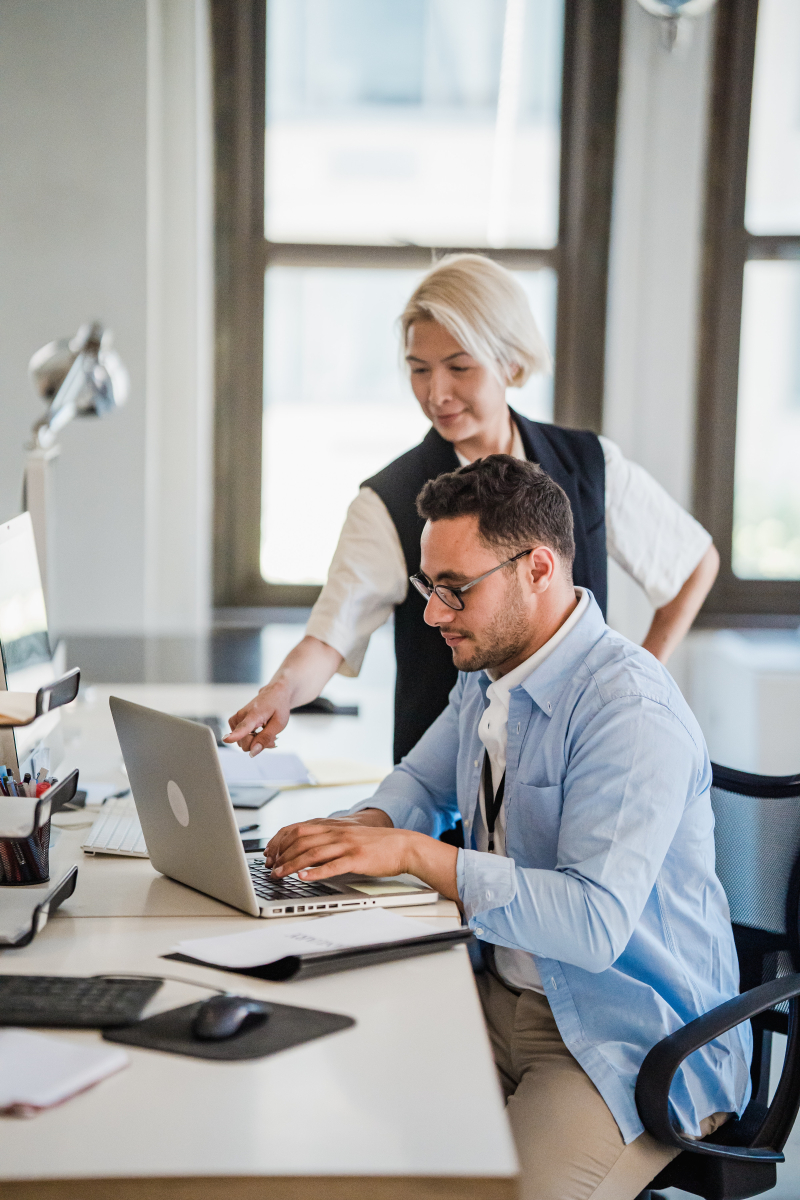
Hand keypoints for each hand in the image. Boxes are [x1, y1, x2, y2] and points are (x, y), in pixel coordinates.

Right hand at [224, 681, 291, 755]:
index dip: (235, 735)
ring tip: (265, 730)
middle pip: (245, 743)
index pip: (244, 727)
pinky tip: (258, 731)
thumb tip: (252, 752)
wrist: (274, 694)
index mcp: (255, 714)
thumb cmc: (278, 707)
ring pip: (242, 742)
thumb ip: (266, 738)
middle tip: (270, 735)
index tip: (226, 739)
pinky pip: (240, 738)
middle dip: (257, 744)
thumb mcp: (279, 724)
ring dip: (255, 741)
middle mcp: (241, 715)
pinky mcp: (234, 721)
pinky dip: (250, 738)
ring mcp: (236, 718)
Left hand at [264, 810, 459, 901]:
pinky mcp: (357, 859)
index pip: (297, 828)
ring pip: (312, 852)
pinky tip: (304, 877)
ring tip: (279, 874)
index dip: (279, 840)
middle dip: (281, 853)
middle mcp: (337, 832)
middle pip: (300, 839)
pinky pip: (332, 865)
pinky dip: (315, 872)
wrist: (404, 845)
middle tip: (269, 867)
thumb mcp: (348, 834)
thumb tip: (304, 846)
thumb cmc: (376, 844)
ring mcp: (347, 845)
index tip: (269, 852)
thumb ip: (328, 837)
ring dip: (291, 864)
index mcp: (333, 825)